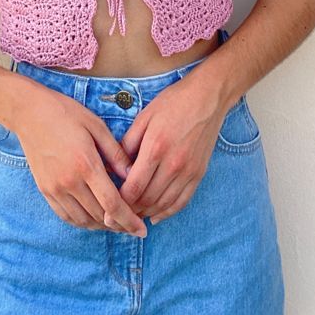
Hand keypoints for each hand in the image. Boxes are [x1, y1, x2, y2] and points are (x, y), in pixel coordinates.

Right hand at [13, 82, 147, 236]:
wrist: (29, 112)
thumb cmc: (65, 113)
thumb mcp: (96, 126)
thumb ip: (115, 153)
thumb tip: (133, 175)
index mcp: (86, 164)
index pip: (112, 204)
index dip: (129, 221)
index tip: (142, 230)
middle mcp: (69, 181)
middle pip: (99, 216)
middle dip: (119, 225)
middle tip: (133, 224)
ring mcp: (55, 188)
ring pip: (83, 220)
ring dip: (101, 226)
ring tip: (116, 222)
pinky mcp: (45, 190)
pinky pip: (66, 216)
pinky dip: (82, 222)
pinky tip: (93, 217)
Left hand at [116, 72, 225, 223]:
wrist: (207, 98)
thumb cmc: (173, 103)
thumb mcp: (144, 117)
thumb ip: (127, 144)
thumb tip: (112, 167)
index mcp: (156, 147)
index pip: (134, 187)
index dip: (119, 201)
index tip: (107, 207)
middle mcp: (173, 164)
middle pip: (148, 199)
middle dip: (130, 211)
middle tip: (116, 216)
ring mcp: (188, 171)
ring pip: (164, 204)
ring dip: (147, 214)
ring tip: (132, 216)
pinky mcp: (199, 174)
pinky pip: (182, 201)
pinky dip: (167, 212)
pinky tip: (155, 216)